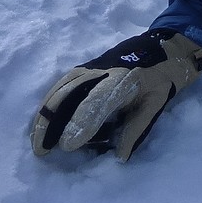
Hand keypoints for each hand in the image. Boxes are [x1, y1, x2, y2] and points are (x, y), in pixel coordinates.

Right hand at [30, 29, 201, 161]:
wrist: (165, 45)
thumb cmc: (162, 76)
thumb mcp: (157, 102)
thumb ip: (137, 129)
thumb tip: (119, 157)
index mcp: (125, 79)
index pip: (97, 102)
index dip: (81, 124)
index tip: (68, 146)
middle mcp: (104, 70)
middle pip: (70, 94)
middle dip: (52, 122)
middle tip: (42, 150)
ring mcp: (92, 66)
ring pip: (60, 88)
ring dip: (45, 115)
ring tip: (37, 141)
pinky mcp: (85, 66)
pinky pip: (61, 84)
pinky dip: (48, 103)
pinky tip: (42, 121)